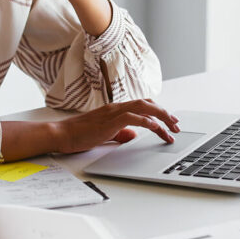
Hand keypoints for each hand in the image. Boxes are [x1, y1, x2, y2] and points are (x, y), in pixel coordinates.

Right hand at [53, 99, 181, 153]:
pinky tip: (156, 128)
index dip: (158, 111)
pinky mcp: (110, 120)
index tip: (170, 121)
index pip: (142, 104)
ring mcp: (113, 112)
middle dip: (165, 113)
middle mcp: (117, 107)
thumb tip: (132, 136)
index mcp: (116, 109)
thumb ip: (119, 133)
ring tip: (172, 127)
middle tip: (177, 125)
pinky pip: (133, 117)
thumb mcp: (105, 135)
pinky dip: (147, 121)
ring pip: (143, 107)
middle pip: (147, 103)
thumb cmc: (79, 135)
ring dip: (161, 116)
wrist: (62, 134)